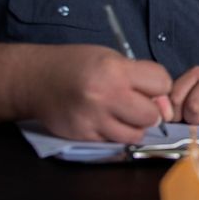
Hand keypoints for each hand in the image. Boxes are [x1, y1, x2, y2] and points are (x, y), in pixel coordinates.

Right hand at [21, 45, 172, 142]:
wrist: (36, 79)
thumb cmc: (76, 64)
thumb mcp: (109, 57)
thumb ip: (137, 76)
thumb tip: (162, 103)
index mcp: (115, 70)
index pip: (161, 83)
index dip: (159, 85)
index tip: (149, 85)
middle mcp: (106, 95)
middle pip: (152, 115)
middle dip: (149, 110)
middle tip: (136, 103)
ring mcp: (94, 119)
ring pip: (136, 134)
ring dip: (134, 126)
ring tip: (121, 114)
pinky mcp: (84, 135)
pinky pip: (114, 142)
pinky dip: (114, 133)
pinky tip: (103, 120)